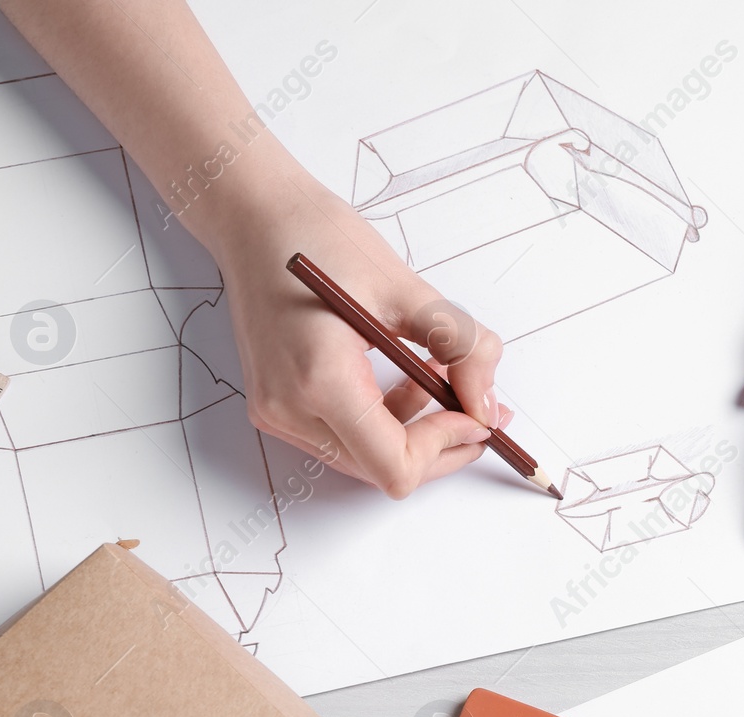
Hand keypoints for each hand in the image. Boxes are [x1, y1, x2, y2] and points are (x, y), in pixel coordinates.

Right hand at [207, 164, 507, 496]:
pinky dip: (384, 421)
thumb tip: (488, 404)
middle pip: (382, 471)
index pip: (394, 463)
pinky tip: (406, 380)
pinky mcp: (276, 405)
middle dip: (439, 445)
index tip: (477, 414)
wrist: (254, 218)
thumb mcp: (406, 288)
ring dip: (413, 432)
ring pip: (365, 460)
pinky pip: (342, 438)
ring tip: (439, 378)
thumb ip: (460, 348)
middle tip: (478, 408)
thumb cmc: (319, 239)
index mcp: (319, 379)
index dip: (446, 446)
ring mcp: (277, 411)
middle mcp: (289, 408)